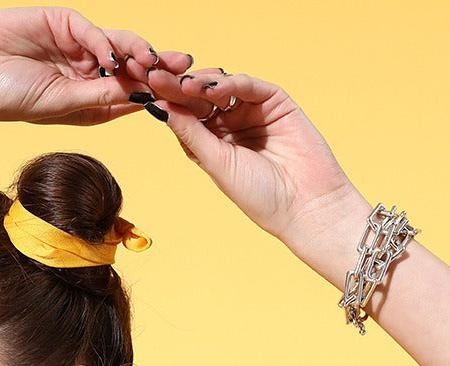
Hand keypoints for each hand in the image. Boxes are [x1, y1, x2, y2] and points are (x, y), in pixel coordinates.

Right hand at [0, 6, 192, 126]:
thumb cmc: (6, 98)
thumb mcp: (59, 104)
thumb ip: (98, 98)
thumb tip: (140, 98)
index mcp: (88, 105)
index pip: (129, 98)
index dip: (155, 96)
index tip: (181, 98)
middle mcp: (85, 77)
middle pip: (130, 70)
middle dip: (157, 69)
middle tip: (184, 69)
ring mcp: (74, 49)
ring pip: (117, 48)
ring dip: (138, 53)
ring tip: (155, 62)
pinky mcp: (62, 23)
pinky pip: (92, 31)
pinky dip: (104, 42)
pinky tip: (111, 57)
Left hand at [141, 65, 360, 248]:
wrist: (305, 206)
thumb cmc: (261, 197)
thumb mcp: (217, 164)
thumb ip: (191, 134)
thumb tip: (159, 108)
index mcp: (212, 143)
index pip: (186, 115)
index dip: (167, 101)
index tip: (144, 90)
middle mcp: (230, 124)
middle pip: (200, 97)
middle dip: (178, 86)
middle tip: (157, 75)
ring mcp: (252, 111)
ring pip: (222, 86)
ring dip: (202, 82)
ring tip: (184, 84)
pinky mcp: (275, 102)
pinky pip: (249, 85)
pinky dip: (231, 82)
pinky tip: (214, 85)